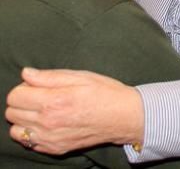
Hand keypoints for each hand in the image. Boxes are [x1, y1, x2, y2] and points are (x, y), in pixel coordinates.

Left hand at [6, 68, 143, 154]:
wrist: (124, 117)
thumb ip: (50, 76)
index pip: (15, 95)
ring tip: (41, 111)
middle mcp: (48, 122)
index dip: (24, 87)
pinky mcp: (54, 148)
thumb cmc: (106, 93)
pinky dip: (31, 133)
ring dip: (24, 119)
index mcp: (53, 101)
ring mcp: (50, 138)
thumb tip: (26, 74)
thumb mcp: (81, 76)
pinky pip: (27, 143)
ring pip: (16, 130)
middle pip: (11, 112)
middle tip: (40, 97)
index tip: (36, 85)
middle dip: (22, 102)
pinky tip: (47, 124)